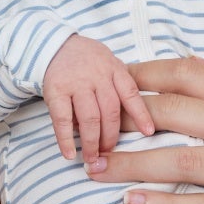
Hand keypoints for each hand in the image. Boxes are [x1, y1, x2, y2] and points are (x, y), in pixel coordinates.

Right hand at [44, 33, 152, 169]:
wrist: (55, 46)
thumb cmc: (88, 61)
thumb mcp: (110, 64)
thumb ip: (120, 85)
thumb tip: (135, 119)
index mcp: (114, 70)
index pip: (131, 94)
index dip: (141, 114)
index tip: (148, 132)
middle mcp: (97, 76)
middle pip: (110, 111)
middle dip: (111, 136)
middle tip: (110, 152)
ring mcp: (76, 84)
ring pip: (89, 118)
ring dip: (91, 142)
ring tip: (92, 158)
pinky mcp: (55, 91)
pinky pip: (62, 119)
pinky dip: (65, 139)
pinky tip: (69, 153)